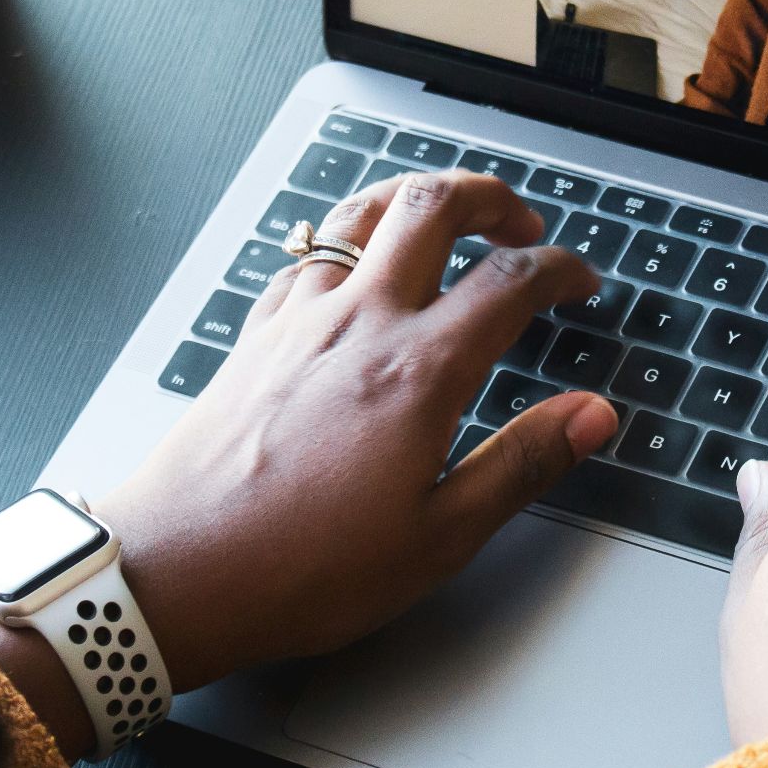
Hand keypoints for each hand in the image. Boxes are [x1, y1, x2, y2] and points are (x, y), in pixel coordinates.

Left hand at [93, 171, 619, 692]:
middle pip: (432, 207)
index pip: (510, 280)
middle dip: (489, 196)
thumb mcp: (439, 537)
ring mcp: (297, 322)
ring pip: (359, 214)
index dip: (559, 267)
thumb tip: (591, 417)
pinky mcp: (254, 338)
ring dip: (412, 199)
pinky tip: (348, 271)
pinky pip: (304, 258)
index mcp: (418, 370)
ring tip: (441, 217)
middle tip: (519, 220)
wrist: (177, 572)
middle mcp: (358, 323)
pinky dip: (343, 244)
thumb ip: (522, 464)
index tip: (578, 281)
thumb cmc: (302, 567)